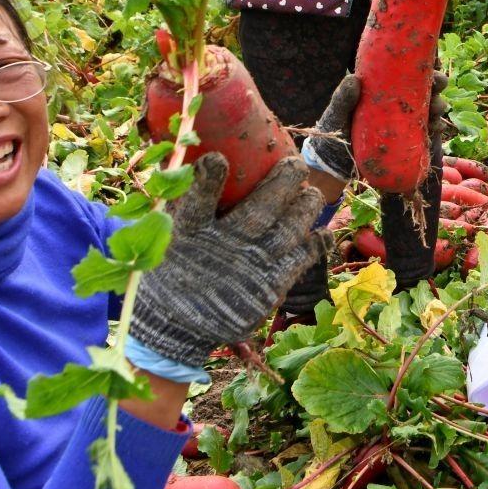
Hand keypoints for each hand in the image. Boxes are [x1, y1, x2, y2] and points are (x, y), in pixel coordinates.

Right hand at [129, 154, 325, 364]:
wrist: (176, 329)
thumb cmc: (170, 275)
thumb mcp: (164, 241)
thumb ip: (178, 206)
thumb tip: (189, 162)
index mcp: (190, 236)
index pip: (197, 204)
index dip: (207, 182)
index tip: (217, 159)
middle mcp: (224, 250)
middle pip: (258, 212)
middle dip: (281, 184)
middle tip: (295, 164)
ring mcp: (251, 269)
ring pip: (286, 232)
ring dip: (304, 209)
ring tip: (313, 193)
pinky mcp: (269, 287)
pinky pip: (299, 261)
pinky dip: (314, 245)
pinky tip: (324, 232)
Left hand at [303, 70, 451, 180]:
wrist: (335, 162)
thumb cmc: (334, 131)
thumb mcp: (336, 113)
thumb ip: (342, 98)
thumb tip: (353, 79)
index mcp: (384, 89)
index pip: (407, 73)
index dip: (424, 67)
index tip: (432, 65)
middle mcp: (397, 102)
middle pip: (425, 88)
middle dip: (438, 84)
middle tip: (438, 86)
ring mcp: (404, 121)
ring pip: (431, 108)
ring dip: (438, 106)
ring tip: (435, 111)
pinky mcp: (408, 140)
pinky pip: (427, 131)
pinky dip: (435, 128)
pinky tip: (434, 128)